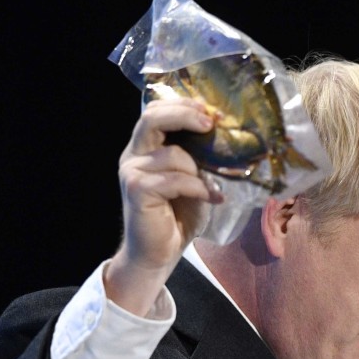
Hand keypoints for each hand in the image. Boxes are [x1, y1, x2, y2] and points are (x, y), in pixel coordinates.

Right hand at [104, 98, 222, 314]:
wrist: (158, 254)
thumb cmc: (177, 216)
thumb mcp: (192, 178)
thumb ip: (197, 155)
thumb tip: (226, 133)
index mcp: (145, 147)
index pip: (156, 110)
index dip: (183, 104)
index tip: (212, 112)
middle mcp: (133, 154)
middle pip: (152, 117)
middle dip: (185, 115)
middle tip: (211, 123)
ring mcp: (132, 172)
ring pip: (171, 154)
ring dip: (198, 169)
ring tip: (213, 187)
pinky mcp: (137, 191)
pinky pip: (174, 179)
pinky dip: (197, 188)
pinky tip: (211, 199)